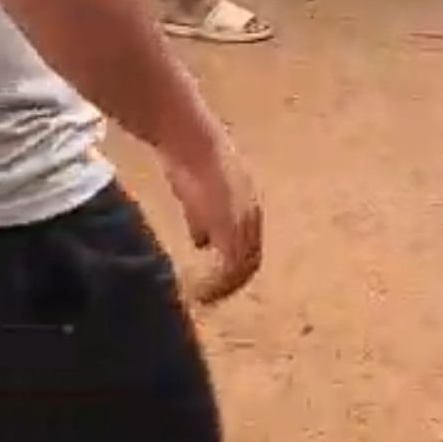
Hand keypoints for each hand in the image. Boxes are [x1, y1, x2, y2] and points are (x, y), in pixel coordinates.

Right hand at [165, 129, 262, 305]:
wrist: (190, 142)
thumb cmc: (190, 161)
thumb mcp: (198, 195)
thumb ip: (202, 218)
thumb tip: (202, 242)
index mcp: (249, 207)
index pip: (250, 245)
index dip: (236, 265)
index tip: (219, 281)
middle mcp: (253, 217)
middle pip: (250, 260)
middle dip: (233, 282)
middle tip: (212, 297)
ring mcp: (244, 222)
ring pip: (242, 267)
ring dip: (224, 287)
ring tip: (205, 299)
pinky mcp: (231, 229)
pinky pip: (229, 268)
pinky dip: (216, 286)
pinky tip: (200, 294)